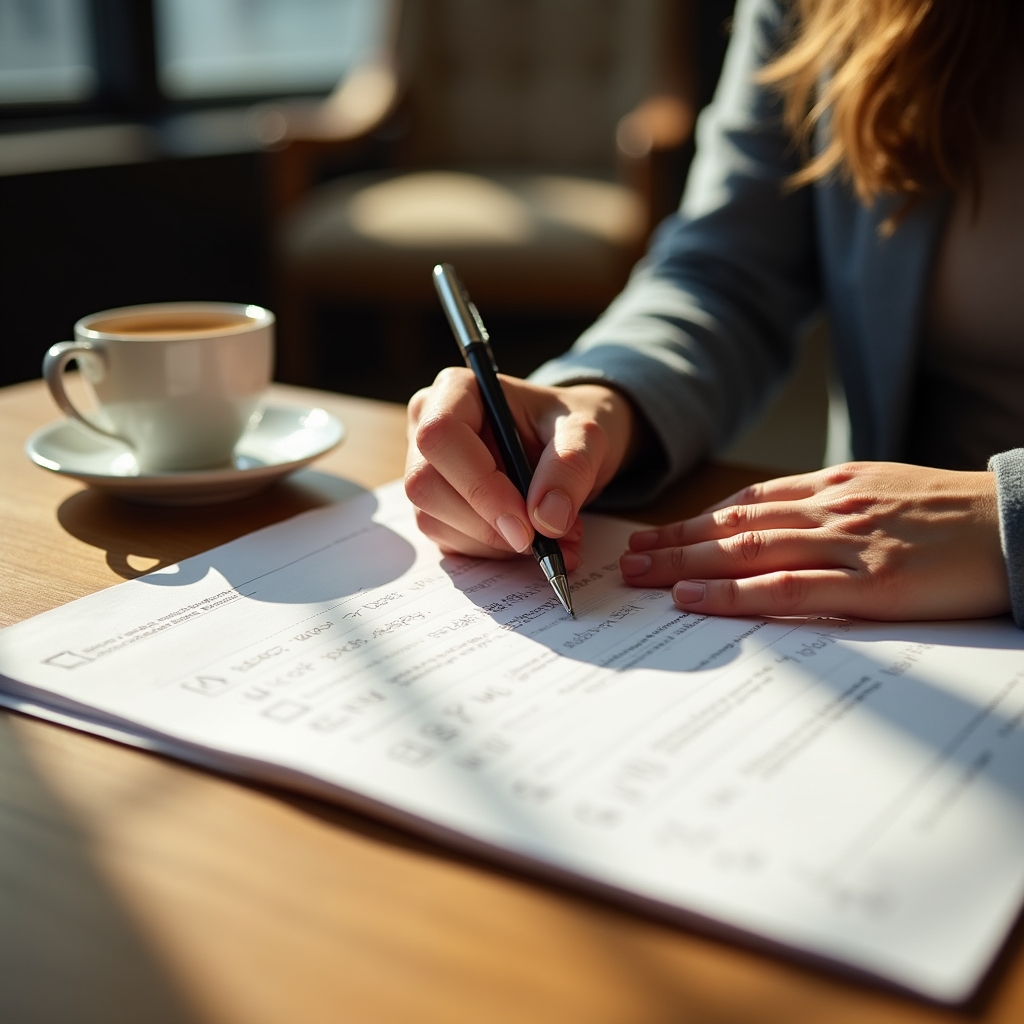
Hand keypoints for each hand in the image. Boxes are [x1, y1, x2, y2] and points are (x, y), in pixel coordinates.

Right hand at [405, 369, 635, 568]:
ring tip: (552, 537)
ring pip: (433, 520)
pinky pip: (448, 541)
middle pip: (425, 484)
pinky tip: (531, 540)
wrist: (571, 447)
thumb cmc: (570, 426)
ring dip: (495, 543)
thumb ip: (571, 467)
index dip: (479, 485)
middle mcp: (427, 426)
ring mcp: (425, 469)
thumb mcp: (588, 434)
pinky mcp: (435, 507)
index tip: (527, 524)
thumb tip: (547, 518)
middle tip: (543, 540)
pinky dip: (493, 552)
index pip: (440, 435)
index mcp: (457, 391)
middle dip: (486, 524)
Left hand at [619, 462, 1010, 620]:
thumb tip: (777, 528)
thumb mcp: (884, 493)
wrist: (1020, 524)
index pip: (746, 504)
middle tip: (629, 560)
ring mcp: (849, 542)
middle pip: (733, 526)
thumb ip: (831, 508)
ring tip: (642, 578)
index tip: (658, 536)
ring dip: (686, 565)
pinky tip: (696, 600)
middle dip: (674, 543)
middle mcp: (830, 508)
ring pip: (747, 552)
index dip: (695, 521)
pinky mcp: (872, 581)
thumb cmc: (953, 515)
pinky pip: (789, 587)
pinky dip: (736, 594)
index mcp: (834, 486)